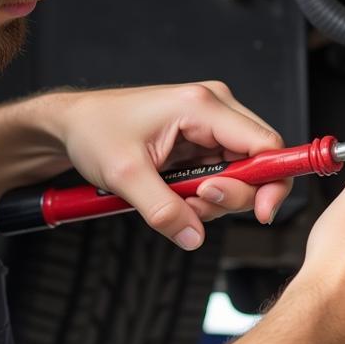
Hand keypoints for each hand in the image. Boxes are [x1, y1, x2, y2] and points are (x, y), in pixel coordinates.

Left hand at [45, 81, 290, 248]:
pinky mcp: (204, 138)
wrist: (73, 123)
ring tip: (176, 200)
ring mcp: (211, 123)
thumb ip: (163, 210)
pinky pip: (224, 173)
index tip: (260, 214)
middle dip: (233, 195)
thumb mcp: (124, 175)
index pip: (264, 143)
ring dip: (215, 198)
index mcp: (202, 105)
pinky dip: (206, 193)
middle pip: (257, 160)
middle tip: (195, 207)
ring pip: (242, 172)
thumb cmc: (94, 131)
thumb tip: (194, 237)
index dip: (271, 182)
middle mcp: (215, 108)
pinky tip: (178, 194)